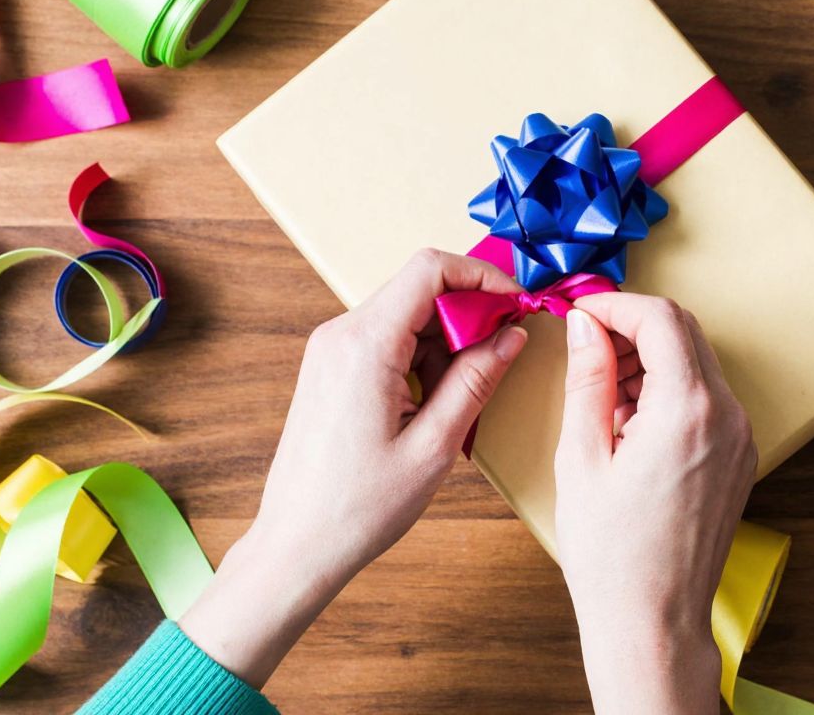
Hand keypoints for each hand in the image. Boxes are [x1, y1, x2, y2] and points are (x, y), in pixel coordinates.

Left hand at [180, 249, 528, 686]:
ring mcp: (331, 350)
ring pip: (409, 318)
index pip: (430, 268)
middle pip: (422, 291)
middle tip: (495, 369)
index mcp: (365, 345)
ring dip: (447, 349)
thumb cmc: (358, 507)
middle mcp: (341, 335)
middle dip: (469, 321)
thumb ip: (477, 379)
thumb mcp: (435, 444)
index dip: (482, 278)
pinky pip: (390, 342)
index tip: (516, 306)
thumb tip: (512, 334)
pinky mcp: (331, 368)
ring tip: (456, 410)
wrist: (297, 545)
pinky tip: (432, 412)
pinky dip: (423, 363)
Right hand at [554, 294, 756, 714]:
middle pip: (685, 334)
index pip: (661, 318)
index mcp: (689, 410)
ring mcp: (740, 439)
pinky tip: (628, 424)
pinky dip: (668, 393)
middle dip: (632, 328)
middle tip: (584, 348)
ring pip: (696, 365)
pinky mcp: (738, 458)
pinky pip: (705, 401)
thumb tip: (585, 327)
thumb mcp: (582, 457)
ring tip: (600, 398)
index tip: (581, 312)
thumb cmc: (612, 554)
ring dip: (649, 361)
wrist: (653, 622)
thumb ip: (588, 379)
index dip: (616, 305)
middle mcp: (728, 417)